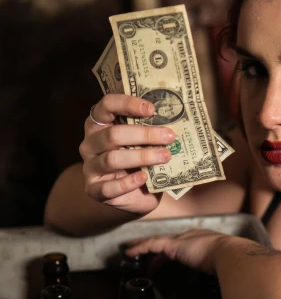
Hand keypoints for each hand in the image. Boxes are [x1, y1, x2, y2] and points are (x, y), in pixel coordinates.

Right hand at [79, 95, 174, 215]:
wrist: (139, 194)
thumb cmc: (141, 160)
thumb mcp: (144, 142)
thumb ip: (150, 130)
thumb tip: (173, 121)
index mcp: (100, 124)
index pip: (107, 105)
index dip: (127, 104)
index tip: (152, 109)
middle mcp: (90, 143)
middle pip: (113, 134)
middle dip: (144, 134)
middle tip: (169, 137)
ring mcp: (90, 167)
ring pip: (112, 159)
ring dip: (142, 157)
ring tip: (165, 156)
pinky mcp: (94, 189)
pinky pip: (109, 187)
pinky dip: (129, 182)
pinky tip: (144, 177)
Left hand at [126, 229, 232, 275]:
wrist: (228, 254)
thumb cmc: (228, 262)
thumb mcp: (220, 264)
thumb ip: (215, 268)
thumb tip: (219, 280)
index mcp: (202, 240)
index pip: (181, 245)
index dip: (170, 252)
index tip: (164, 259)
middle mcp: (190, 236)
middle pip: (166, 241)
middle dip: (154, 248)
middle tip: (142, 254)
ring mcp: (181, 239)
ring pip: (156, 241)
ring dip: (142, 247)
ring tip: (130, 252)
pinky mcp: (173, 245)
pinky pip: (151, 245)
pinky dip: (139, 248)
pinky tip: (129, 253)